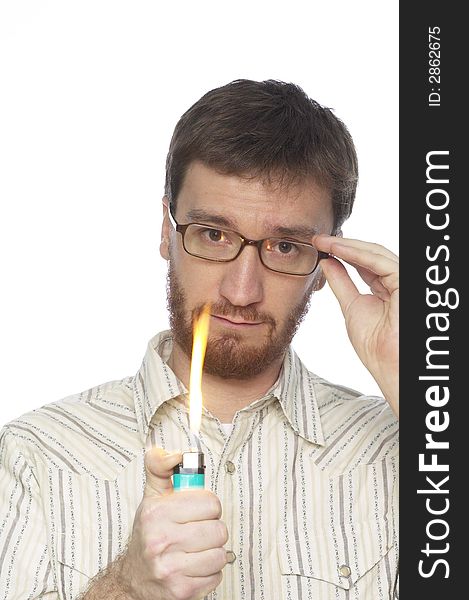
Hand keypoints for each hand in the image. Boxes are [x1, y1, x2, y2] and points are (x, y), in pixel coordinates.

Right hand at [118, 447, 227, 599]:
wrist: (133, 578)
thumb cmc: (148, 533)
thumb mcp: (152, 496)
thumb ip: (161, 467)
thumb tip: (176, 454)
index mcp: (156, 513)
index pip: (210, 503)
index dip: (208, 505)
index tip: (198, 510)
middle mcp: (160, 540)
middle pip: (218, 530)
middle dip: (212, 529)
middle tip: (198, 529)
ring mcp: (170, 568)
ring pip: (220, 554)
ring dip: (212, 551)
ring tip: (196, 548)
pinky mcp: (180, 591)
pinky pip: (216, 576)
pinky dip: (209, 572)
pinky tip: (194, 566)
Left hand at [313, 234, 398, 417]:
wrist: (387, 367)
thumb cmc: (375, 346)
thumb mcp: (351, 307)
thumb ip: (342, 283)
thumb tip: (328, 262)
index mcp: (387, 288)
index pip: (365, 263)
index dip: (342, 252)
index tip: (319, 246)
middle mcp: (397, 282)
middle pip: (370, 255)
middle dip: (343, 245)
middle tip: (318, 238)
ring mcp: (403, 282)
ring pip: (375, 254)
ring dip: (347, 246)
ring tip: (324, 242)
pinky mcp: (405, 283)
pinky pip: (381, 262)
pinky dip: (357, 254)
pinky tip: (337, 250)